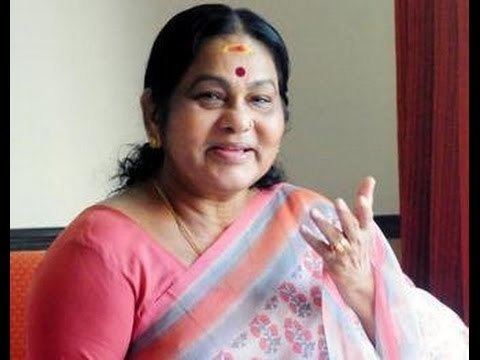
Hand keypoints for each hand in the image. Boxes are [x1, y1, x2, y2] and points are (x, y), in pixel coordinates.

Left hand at [300, 176, 376, 338]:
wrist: (360, 281)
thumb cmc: (361, 247)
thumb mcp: (365, 225)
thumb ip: (365, 201)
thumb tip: (370, 178)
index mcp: (365, 231)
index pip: (367, 219)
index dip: (365, 209)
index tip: (362, 198)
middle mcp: (356, 241)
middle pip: (351, 227)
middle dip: (345, 215)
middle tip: (339, 202)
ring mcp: (344, 252)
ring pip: (334, 237)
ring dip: (324, 225)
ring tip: (314, 213)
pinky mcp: (332, 260)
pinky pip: (320, 248)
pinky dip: (311, 238)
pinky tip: (302, 229)